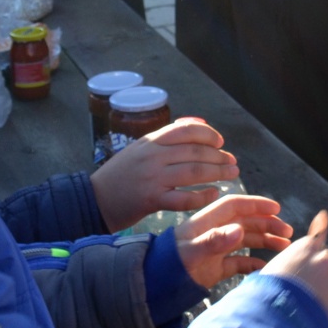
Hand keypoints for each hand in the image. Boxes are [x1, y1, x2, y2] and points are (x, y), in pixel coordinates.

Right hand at [91, 118, 238, 230]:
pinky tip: (213, 194)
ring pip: (193, 172)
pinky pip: (184, 198)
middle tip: (233, 162)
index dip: (208, 134)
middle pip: (195, 152)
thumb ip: (164, 140)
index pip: (186, 130)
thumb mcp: (139, 149)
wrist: (94, 199)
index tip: (220, 142)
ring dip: (217, 173)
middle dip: (219, 156)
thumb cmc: (120, 175)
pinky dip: (202, 196)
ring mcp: (152, 178)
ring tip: (231, 175)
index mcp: (150, 140)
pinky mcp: (151, 200)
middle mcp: (153, 156)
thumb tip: (195, 128)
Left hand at [173, 194, 293, 288]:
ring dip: (265, 240)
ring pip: (246, 240)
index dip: (256, 205)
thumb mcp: (191, 251)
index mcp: (208, 221)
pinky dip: (253, 263)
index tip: (276, 209)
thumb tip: (239, 230)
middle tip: (288, 231)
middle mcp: (215, 232)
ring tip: (284, 245)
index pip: (236, 206)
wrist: (154, 285)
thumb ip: (214, 240)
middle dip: (268, 224)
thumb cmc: (171, 264)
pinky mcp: (216, 268)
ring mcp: (216, 250)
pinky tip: (265, 266)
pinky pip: (239, 262)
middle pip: (246, 222)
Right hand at [261, 211, 327, 327]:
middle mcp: (325, 260)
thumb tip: (278, 269)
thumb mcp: (266, 274)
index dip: (317, 252)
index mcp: (304, 249)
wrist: (274, 322)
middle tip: (314, 295)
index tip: (318, 253)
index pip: (319, 237)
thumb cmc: (263, 301)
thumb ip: (281, 265)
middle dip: (327, 276)